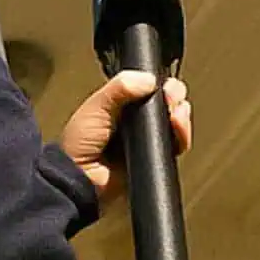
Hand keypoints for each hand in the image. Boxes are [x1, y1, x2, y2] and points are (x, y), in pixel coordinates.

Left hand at [59, 69, 190, 202]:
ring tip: (177, 113)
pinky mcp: (155, 160)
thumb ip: (119, 89)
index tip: (165, 83)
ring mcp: (146, 143)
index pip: (147, 90)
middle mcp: (134, 124)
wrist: (80, 181)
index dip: (160, 84)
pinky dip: (181, 136)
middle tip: (173, 96)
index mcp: (119, 107)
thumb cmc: (77, 146)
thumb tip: (148, 79)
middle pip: (165, 105)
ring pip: (174, 124)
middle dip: (174, 97)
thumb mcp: (96, 107)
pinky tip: (177, 128)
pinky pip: (176, 147)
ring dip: (180, 116)